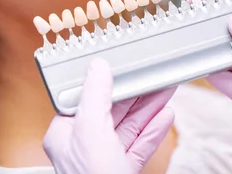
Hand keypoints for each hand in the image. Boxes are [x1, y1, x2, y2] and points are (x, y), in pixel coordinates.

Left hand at [43, 59, 175, 173]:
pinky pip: (139, 146)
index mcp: (66, 135)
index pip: (87, 98)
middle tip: (154, 77)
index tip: (125, 68)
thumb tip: (98, 67)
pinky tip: (165, 117)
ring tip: (165, 91)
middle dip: (137, 94)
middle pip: (113, 111)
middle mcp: (83, 147)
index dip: (108, 82)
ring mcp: (104, 161)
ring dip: (149, 108)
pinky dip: (153, 131)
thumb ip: (95, 95)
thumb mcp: (91, 130)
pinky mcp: (122, 171)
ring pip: (129, 127)